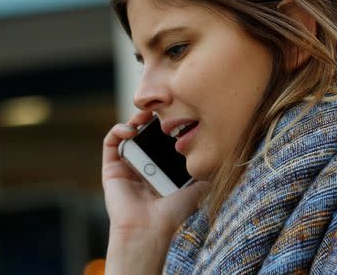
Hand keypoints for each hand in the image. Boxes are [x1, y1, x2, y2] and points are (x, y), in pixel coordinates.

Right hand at [102, 110, 208, 272]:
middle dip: (152, 116)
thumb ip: (208, 171)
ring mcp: (127, 165)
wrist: (150, 229)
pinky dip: (118, 130)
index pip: (164, 138)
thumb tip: (226, 156)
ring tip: (145, 114)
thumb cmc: (173, 212)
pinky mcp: (111, 168)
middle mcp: (144, 164)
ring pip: (128, 132)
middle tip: (161, 108)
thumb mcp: (198, 187)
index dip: (169, 123)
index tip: (178, 112)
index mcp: (162, 167)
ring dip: (135, 118)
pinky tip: (131, 128)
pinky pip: (110, 143)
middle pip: (146, 131)